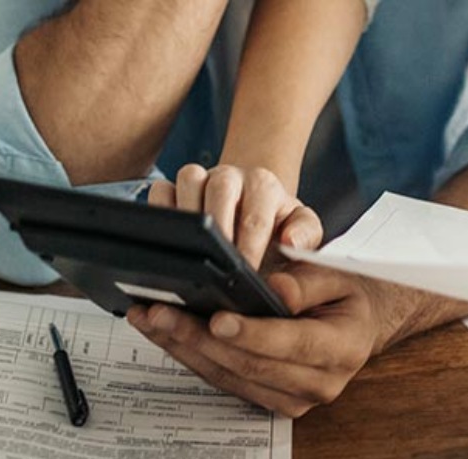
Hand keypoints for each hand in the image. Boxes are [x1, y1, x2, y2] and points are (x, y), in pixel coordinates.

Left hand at [124, 264, 409, 416]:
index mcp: (342, 348)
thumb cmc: (345, 294)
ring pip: (229, 377)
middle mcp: (319, 383)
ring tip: (150, 318)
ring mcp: (293, 399)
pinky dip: (190, 356)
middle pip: (250, 365)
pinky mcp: (269, 401)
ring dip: (184, 348)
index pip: (292, 343)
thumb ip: (308, 280)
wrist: (357, 324)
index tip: (216, 318)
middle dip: (200, 338)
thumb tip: (276, 289)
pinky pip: (224, 381)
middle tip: (161, 311)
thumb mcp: (338, 275)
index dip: (252, 333)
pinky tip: (164, 333)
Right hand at [148, 163, 321, 268]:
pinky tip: (168, 242)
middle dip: (219, 230)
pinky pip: (160, 191)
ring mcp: (200, 178)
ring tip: (191, 253)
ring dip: (188, 218)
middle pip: (220, 190)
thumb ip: (307, 236)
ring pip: (187, 181)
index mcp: (263, 184)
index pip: (256, 216)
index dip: (249, 248)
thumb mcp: (303, 229)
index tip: (246, 274)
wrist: (254, 206)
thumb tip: (291, 242)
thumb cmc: (276, 224)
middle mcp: (230, 176)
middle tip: (218, 265)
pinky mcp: (174, 187)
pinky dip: (160, 212)